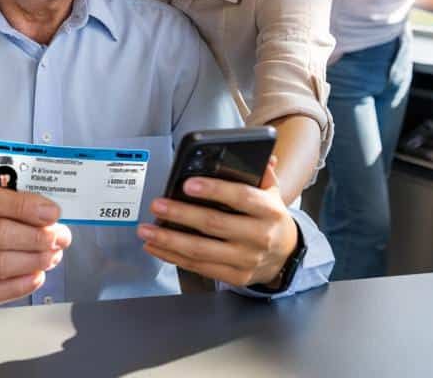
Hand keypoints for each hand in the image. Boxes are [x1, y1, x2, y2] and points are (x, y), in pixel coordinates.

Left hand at [137, 157, 298, 289]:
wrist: (285, 256)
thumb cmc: (270, 219)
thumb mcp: (272, 194)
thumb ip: (262, 174)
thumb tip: (262, 155)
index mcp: (269, 211)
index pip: (241, 197)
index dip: (214, 190)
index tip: (188, 184)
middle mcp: (259, 236)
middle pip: (214, 224)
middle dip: (181, 214)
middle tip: (157, 205)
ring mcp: (246, 259)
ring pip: (201, 250)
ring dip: (169, 240)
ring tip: (147, 230)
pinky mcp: (234, 276)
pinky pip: (198, 267)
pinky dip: (173, 257)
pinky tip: (156, 247)